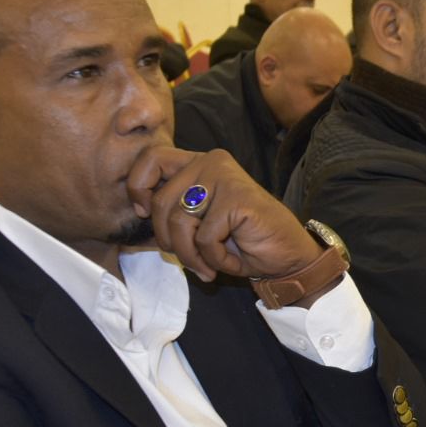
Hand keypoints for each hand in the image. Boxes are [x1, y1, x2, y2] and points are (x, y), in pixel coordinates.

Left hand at [126, 146, 320, 281]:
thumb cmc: (241, 240)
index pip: (151, 159)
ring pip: (179, 222)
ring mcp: (225, 177)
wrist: (286, 255)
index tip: (146, 214)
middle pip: (161, 202)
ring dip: (191, 256)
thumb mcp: (198, 220)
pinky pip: (206, 237)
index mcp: (198, 163)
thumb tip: (139, 209)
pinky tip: (231, 262)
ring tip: (208, 267)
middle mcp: (211, 162)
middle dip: (168, 241)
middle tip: (190, 258)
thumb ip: (172, 208)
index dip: (138, 189)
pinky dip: (215, 260)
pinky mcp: (237, 198)